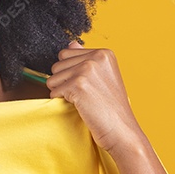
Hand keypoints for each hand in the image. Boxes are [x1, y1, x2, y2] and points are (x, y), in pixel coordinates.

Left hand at [46, 40, 145, 154]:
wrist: (122, 130)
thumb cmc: (112, 107)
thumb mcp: (103, 76)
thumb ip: (86, 58)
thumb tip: (71, 43)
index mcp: (104, 53)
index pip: (66, 53)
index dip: (69, 71)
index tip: (85, 84)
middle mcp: (96, 57)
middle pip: (57, 64)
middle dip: (63, 81)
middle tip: (83, 94)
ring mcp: (87, 70)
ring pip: (53, 77)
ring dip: (61, 91)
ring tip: (81, 100)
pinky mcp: (78, 85)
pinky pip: (54, 90)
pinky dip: (61, 100)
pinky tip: (79, 106)